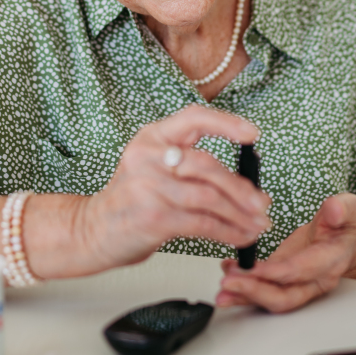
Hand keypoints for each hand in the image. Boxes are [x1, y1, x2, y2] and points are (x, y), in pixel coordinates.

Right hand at [78, 105, 270, 272]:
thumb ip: (193, 167)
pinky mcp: (154, 217)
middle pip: (207, 165)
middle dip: (241, 187)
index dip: (226, 123)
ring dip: (240, 214)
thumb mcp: (154, 168)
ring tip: (258, 224)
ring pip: (208, 197)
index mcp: (152, 137)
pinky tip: (240, 236)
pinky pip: (202, 223)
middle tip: (262, 202)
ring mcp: (149, 187)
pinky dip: (228, 231)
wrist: (93, 230)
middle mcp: (148, 157)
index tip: (252, 134)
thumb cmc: (132, 200)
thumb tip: (249, 183)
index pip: (194, 118)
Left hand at [216, 193, 355, 312]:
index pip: (301, 272)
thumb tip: (333, 209)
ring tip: (222, 290)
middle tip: (228, 283)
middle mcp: (315, 280)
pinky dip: (245, 287)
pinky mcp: (285, 281)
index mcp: (330, 261)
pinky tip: (227, 275)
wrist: (346, 241)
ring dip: (245, 296)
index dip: (276, 273)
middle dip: (254, 291)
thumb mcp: (349, 209)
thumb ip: (342, 208)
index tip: (253, 268)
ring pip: (272, 298)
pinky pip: (265, 289)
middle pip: (285, 296)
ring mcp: (299, 284)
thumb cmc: (344, 225)